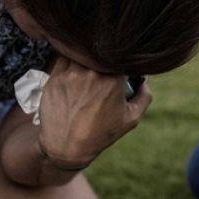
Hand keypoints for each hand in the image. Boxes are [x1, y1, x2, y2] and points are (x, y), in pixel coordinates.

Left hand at [36, 57, 150, 167]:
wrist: (66, 147)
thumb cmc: (100, 134)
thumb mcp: (131, 119)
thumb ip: (144, 97)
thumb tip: (144, 80)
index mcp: (113, 79)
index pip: (119, 55)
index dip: (119, 57)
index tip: (118, 63)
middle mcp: (91, 72)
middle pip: (98, 51)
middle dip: (101, 56)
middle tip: (102, 66)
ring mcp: (70, 73)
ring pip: (79, 52)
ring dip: (84, 56)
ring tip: (86, 69)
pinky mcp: (54, 77)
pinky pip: (62, 59)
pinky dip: (69, 60)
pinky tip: (72, 70)